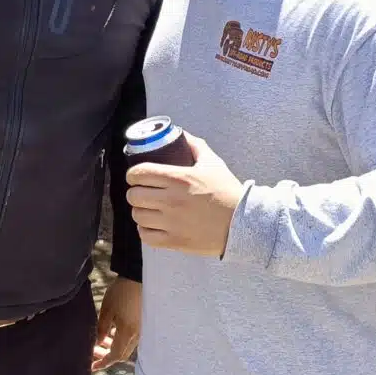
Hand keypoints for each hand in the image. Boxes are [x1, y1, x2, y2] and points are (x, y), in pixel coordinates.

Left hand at [92, 277, 140, 369]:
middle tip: (93, 354)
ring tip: (99, 343)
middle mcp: (136, 334)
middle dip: (106, 356)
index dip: (103, 362)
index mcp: (127, 333)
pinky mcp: (142, 323)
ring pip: (126, 346)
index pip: (114, 355)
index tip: (92, 366)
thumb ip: (102, 329)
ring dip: (113, 348)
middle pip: (121, 354)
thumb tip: (98, 343)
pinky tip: (110, 334)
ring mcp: (141, 329)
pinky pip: (130, 339)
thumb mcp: (107, 310)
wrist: (138, 277)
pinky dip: (119, 340)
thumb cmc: (121, 292)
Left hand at [126, 133, 247, 257]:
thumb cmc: (227, 192)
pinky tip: (153, 225)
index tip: (136, 176)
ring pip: (137, 215)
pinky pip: (146, 236)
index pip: (139, 173)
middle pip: (133, 195)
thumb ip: (195, 145)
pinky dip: (145, 230)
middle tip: (143, 192)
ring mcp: (171, 222)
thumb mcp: (213, 163)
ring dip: (141, 211)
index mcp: (178, 179)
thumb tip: (180, 133)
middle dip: (135, 192)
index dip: (133, 174)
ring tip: (149, 208)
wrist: (242, 223)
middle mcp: (171, 200)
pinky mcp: (174, 241)